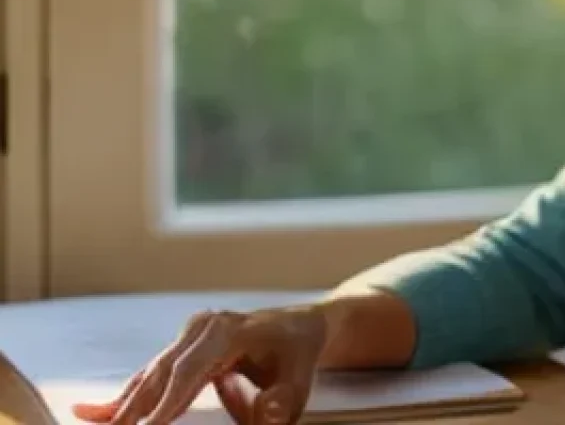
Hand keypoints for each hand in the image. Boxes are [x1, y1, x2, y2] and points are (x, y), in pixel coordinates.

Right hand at [72, 304, 327, 424]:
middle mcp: (200, 328)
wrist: (297, 327)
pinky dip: (120, 399)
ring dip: (119, 409)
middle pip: (158, 375)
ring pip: (147, 378)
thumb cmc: (296, 353)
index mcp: (227, 330)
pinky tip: (87, 412)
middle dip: (131, 411)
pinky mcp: (178, 351)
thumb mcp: (299, 378)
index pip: (188, 371)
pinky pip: (147, 378)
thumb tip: (268, 416)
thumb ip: (283, 401)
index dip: (164, 404)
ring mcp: (186, 338)